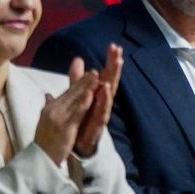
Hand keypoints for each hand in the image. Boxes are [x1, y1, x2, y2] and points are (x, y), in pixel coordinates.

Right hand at [33, 67, 100, 164]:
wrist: (39, 160)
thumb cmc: (44, 142)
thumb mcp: (45, 122)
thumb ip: (48, 106)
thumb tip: (48, 95)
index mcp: (50, 109)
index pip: (67, 93)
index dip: (79, 83)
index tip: (90, 73)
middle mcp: (53, 110)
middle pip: (71, 93)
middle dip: (84, 81)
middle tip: (95, 70)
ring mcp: (58, 118)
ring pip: (74, 99)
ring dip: (85, 87)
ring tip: (95, 75)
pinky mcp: (64, 128)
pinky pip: (76, 113)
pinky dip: (84, 102)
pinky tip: (92, 94)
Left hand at [73, 43, 122, 157]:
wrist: (76, 147)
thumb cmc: (80, 121)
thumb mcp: (78, 96)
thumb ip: (78, 80)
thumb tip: (77, 59)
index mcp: (97, 95)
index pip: (105, 75)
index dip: (109, 61)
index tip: (114, 46)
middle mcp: (102, 102)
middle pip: (110, 81)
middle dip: (114, 66)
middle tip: (118, 51)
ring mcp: (101, 113)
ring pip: (109, 95)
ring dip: (112, 80)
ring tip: (116, 65)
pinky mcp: (98, 126)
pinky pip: (102, 112)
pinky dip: (104, 101)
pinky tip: (105, 90)